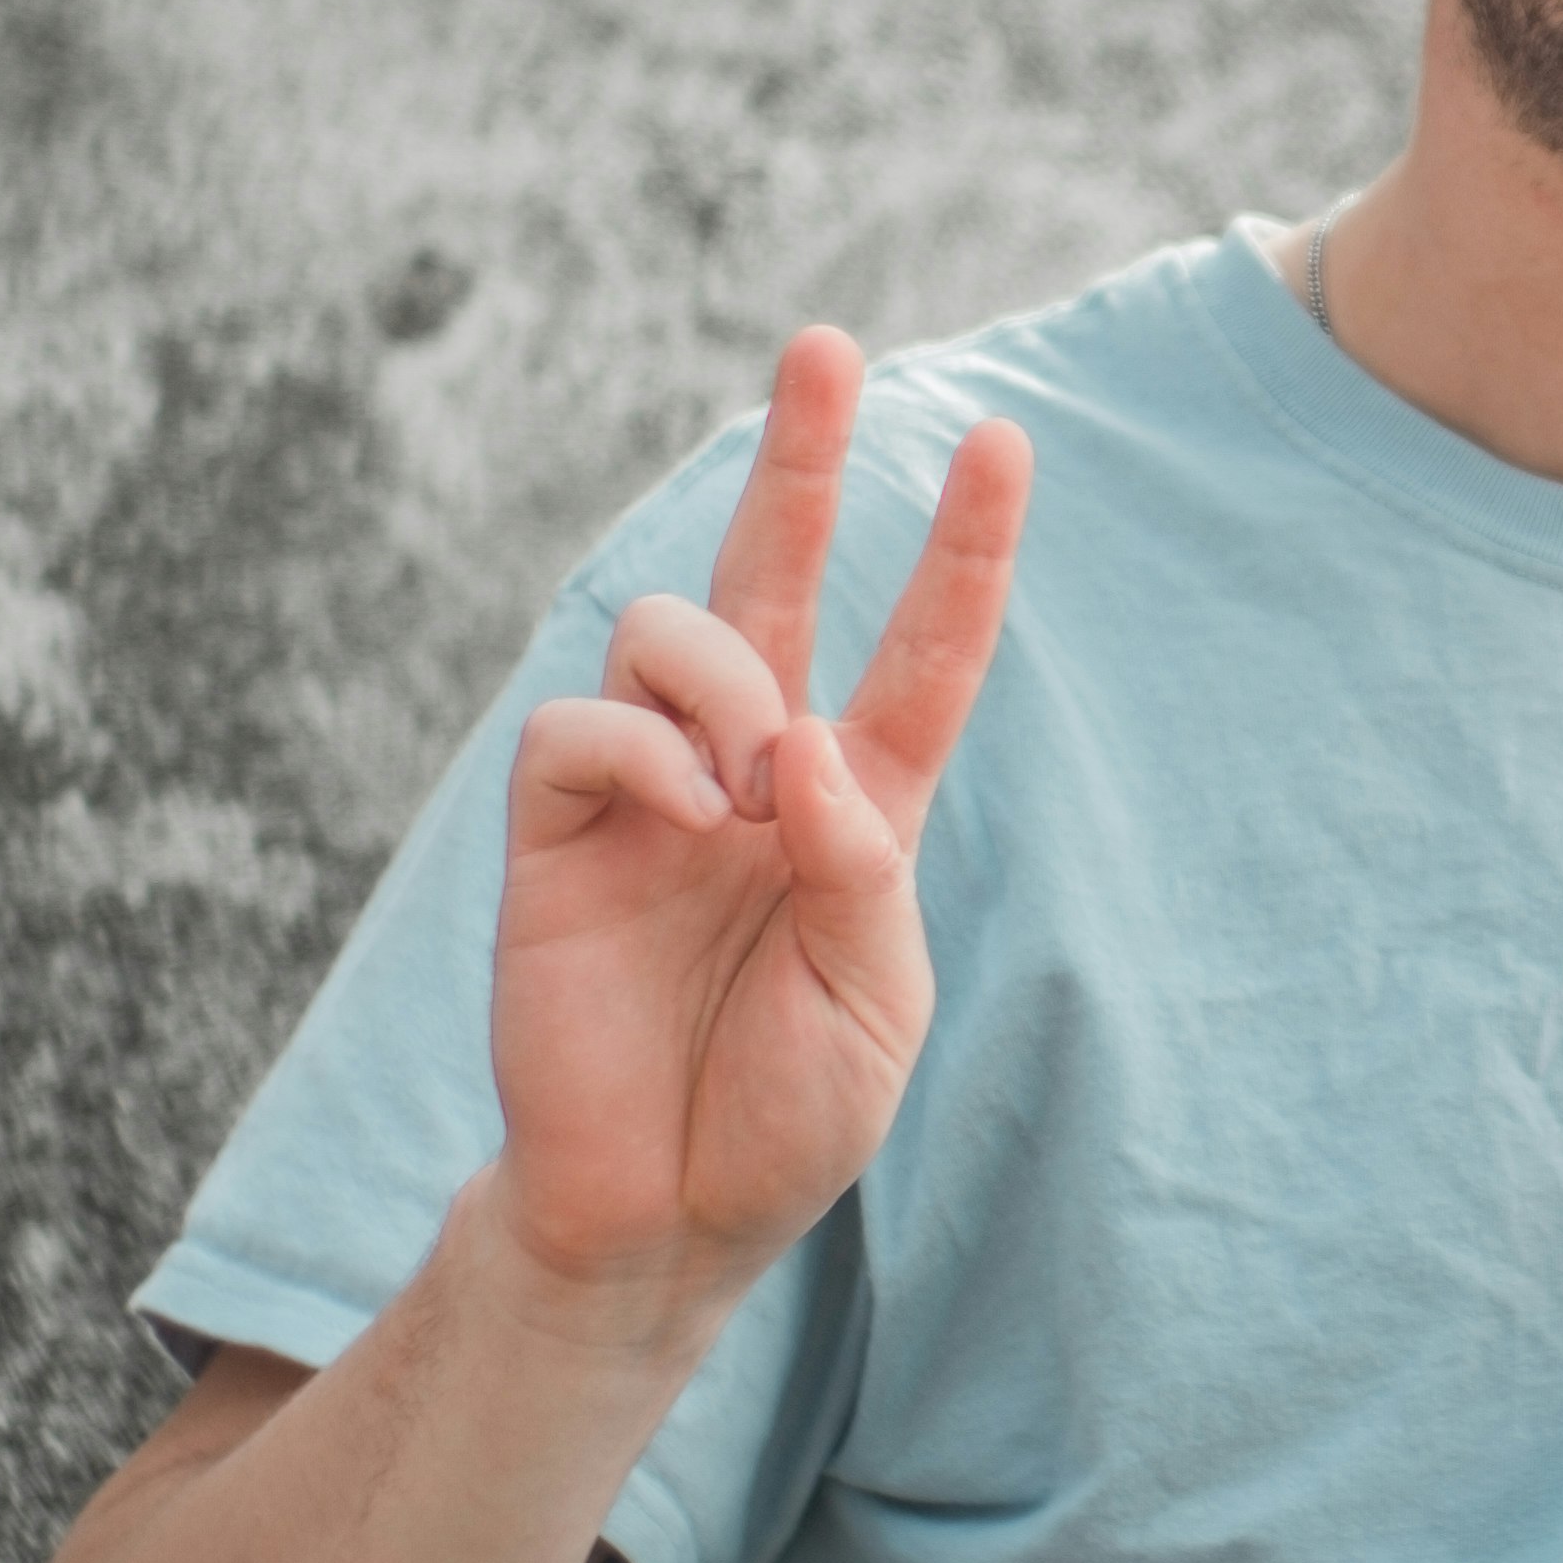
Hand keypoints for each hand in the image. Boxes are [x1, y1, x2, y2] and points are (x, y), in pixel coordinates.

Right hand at [484, 331, 1026, 1353]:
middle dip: (802, 460)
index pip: (921, 654)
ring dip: (723, 677)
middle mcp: (755, 773)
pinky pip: (583, 725)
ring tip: (743, 785)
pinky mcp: (559, 830)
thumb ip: (859, 871)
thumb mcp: (872, 1006)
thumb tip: (802, 746)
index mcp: (857, 808)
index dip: (963, 554)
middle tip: (827, 346)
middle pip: (779, 577)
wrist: (661, 1216)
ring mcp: (652, 793)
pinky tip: (682, 816)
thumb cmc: (782, 1116)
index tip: (1003, 444)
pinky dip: (640, 749)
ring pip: (673, 630)